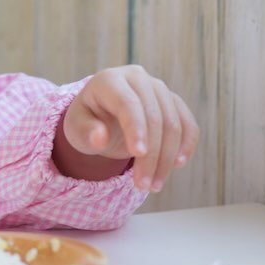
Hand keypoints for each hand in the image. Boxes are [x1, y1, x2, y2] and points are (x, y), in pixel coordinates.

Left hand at [59, 65, 198, 190]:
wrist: (102, 116)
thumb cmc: (87, 122)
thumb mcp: (76, 128)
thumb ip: (85, 132)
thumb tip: (100, 138)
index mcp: (109, 80)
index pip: (127, 102)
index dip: (135, 128)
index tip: (138, 154)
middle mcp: (137, 78)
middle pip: (154, 116)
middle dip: (151, 155)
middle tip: (143, 185)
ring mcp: (158, 88)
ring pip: (173, 123)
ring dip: (167, 158)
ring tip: (154, 185)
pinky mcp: (173, 101)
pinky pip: (187, 123)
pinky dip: (186, 145)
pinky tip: (177, 164)